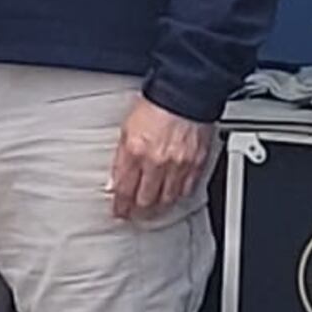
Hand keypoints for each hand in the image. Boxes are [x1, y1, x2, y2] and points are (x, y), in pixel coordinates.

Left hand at [108, 96, 212, 221]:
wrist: (184, 94)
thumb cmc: (155, 106)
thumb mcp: (126, 129)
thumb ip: (121, 158)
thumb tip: (115, 180)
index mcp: (135, 151)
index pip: (124, 189)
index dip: (120, 205)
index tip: (118, 212)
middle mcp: (156, 162)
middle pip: (145, 199)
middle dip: (137, 212)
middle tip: (133, 216)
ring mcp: (179, 165)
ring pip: (167, 198)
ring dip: (158, 208)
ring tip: (151, 211)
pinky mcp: (197, 163)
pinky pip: (187, 189)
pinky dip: (178, 196)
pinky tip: (173, 198)